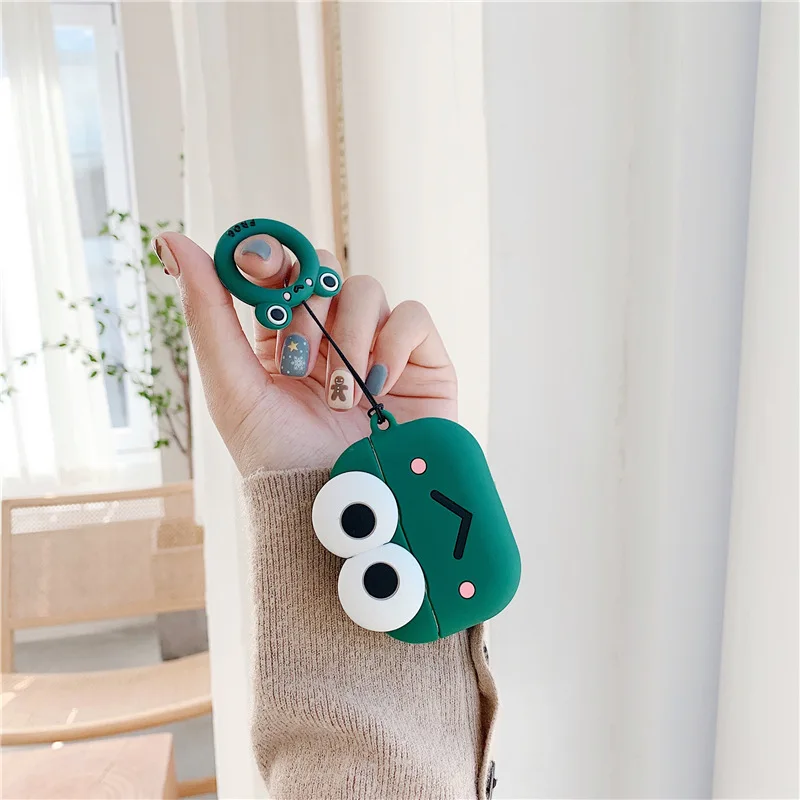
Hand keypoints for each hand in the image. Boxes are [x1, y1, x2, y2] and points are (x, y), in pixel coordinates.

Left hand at [153, 232, 456, 474]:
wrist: (339, 508)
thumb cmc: (279, 457)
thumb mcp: (233, 386)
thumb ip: (208, 314)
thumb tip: (171, 241)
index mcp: (284, 335)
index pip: (280, 271)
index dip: (269, 255)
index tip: (255, 263)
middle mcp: (332, 333)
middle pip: (324, 269)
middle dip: (306, 308)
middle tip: (296, 359)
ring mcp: (378, 343)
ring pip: (365, 289)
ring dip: (347, 338)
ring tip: (339, 396)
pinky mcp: (422, 360)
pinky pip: (411, 316)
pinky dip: (391, 344)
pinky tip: (377, 388)